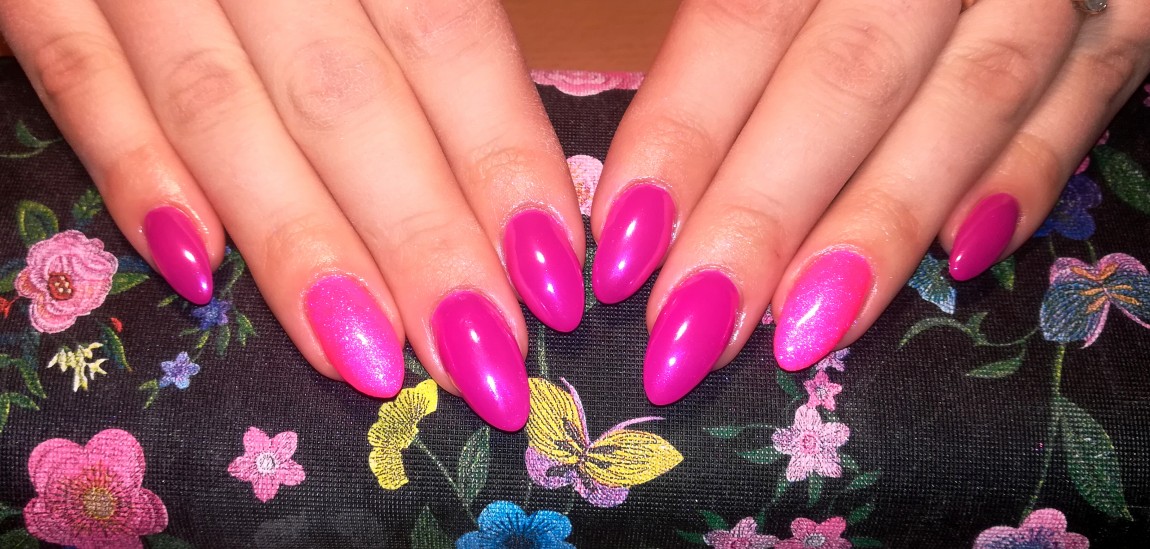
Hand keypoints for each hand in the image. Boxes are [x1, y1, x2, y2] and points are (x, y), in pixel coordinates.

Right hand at [0, 0, 586, 430]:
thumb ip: (442, 7)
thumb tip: (528, 154)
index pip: (447, 38)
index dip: (501, 161)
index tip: (554, 278)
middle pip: (342, 98)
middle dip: (418, 240)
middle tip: (484, 362)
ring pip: (216, 109)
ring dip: (298, 245)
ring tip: (370, 360)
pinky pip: (73, 76)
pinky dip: (134, 171)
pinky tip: (196, 270)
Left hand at [590, 0, 1149, 403]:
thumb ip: (726, 36)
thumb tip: (644, 191)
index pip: (741, 22)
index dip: (681, 139)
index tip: (624, 250)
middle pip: (847, 80)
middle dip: (762, 215)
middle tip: (694, 328)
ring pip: (969, 99)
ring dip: (879, 226)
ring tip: (803, 329)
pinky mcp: (1124, 20)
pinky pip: (1081, 101)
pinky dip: (1022, 180)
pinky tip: (959, 262)